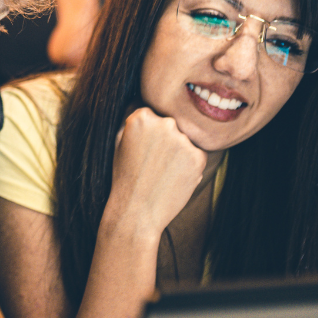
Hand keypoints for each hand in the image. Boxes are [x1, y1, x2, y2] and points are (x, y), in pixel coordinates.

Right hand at [107, 107, 208, 238]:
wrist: (137, 210)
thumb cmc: (125, 177)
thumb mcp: (119, 142)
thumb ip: (133, 121)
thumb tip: (146, 106)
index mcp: (141, 117)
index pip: (153, 115)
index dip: (149, 134)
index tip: (143, 150)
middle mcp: (165, 123)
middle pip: (171, 125)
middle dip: (165, 141)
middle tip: (153, 163)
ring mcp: (183, 139)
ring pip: (184, 140)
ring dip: (178, 153)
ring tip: (162, 173)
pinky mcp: (198, 156)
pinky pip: (196, 155)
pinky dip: (188, 166)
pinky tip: (172, 178)